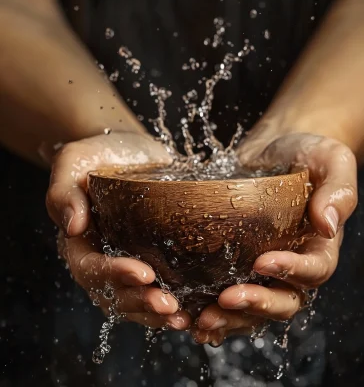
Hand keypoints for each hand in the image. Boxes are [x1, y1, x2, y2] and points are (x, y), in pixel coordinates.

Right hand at [46, 132, 190, 329]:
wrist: (129, 151)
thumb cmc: (98, 155)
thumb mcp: (73, 163)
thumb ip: (65, 193)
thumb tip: (73, 226)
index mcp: (81, 243)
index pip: (90, 269)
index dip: (114, 276)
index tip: (144, 273)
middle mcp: (104, 258)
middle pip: (115, 294)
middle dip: (141, 303)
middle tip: (168, 305)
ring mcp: (129, 261)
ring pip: (136, 300)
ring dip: (158, 312)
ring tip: (183, 317)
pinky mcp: (154, 257)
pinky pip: (158, 288)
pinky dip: (173, 303)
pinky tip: (194, 309)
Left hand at [191, 133, 356, 344]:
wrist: (274, 150)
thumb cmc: (306, 153)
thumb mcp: (331, 160)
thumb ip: (338, 190)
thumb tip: (327, 225)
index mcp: (319, 246)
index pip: (313, 269)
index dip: (291, 271)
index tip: (262, 261)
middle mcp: (293, 264)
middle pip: (283, 300)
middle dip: (256, 305)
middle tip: (226, 299)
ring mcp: (263, 267)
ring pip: (254, 307)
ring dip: (230, 317)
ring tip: (201, 320)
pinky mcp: (237, 261)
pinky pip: (230, 293)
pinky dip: (213, 309)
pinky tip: (189, 315)